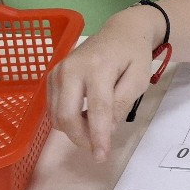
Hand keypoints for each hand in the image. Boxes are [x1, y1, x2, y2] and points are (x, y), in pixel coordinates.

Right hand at [49, 13, 157, 161]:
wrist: (120, 32)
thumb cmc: (133, 55)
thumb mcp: (138, 79)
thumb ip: (122, 103)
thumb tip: (105, 129)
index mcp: (98, 67)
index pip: (97, 110)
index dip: (98, 137)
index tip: (101, 157)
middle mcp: (71, 68)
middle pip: (67, 116)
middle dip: (81, 138)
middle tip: (98, 146)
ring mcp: (57, 71)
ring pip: (57, 116)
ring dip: (75, 130)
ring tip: (96, 125)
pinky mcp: (51, 76)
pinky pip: (53, 109)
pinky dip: (68, 119)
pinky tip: (85, 115)